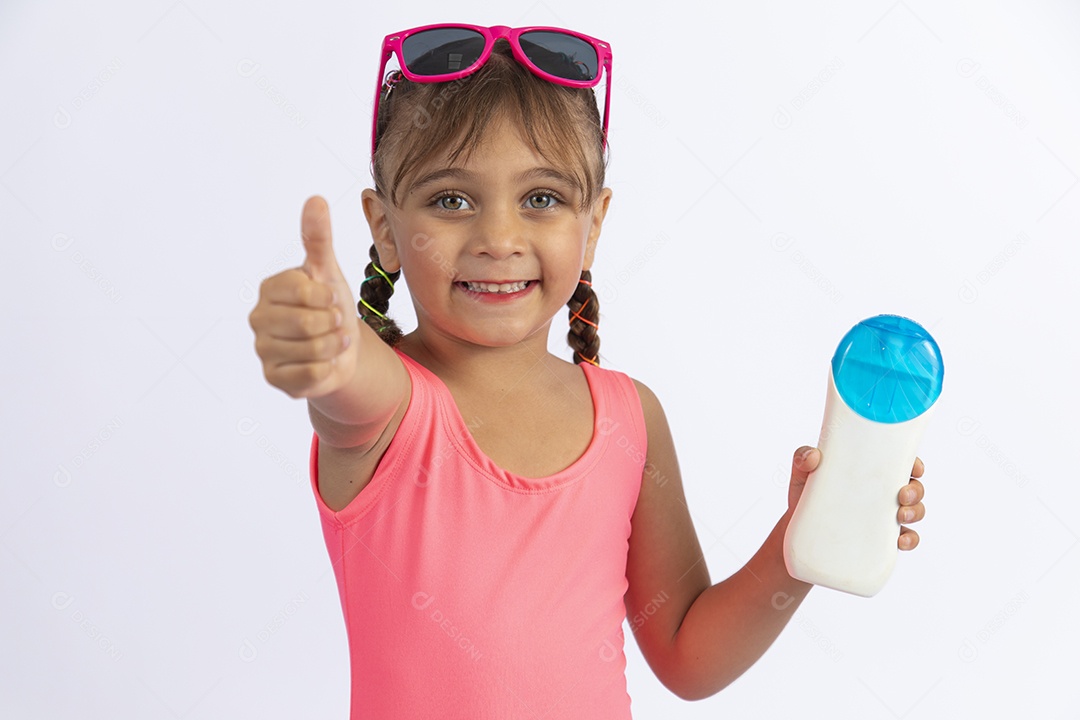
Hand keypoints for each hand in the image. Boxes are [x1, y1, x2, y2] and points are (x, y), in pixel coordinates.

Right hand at [248, 196, 360, 397]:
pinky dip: (327, 369)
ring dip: (333, 346)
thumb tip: (315, 199)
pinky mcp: (273, 378)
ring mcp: (263, 350)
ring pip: (312, 350)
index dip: (328, 297)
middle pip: (309, 323)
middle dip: (334, 324)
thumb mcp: (328, 272)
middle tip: (334, 323)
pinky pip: (311, 375)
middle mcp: (259, 319)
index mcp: (270, 289)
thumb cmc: (330, 306)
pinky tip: (324, 362)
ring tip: (331, 341)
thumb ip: (318, 238)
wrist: (341, 349)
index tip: (331, 299)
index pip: (304, 291)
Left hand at [787, 446, 925, 550]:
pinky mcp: (881, 539)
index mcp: (868, 473)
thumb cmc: (805, 495)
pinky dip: (910, 540)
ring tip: (901, 516)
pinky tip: (901, 542)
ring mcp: (883, 517)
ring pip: (914, 512)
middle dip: (916, 491)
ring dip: (916, 513)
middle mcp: (880, 493)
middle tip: (902, 495)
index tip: (915, 468)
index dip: (915, 464)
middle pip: (913, 488)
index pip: (900, 464)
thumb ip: (803, 458)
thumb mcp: (802, 474)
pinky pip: (906, 539)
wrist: (797, 532)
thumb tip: (812, 457)